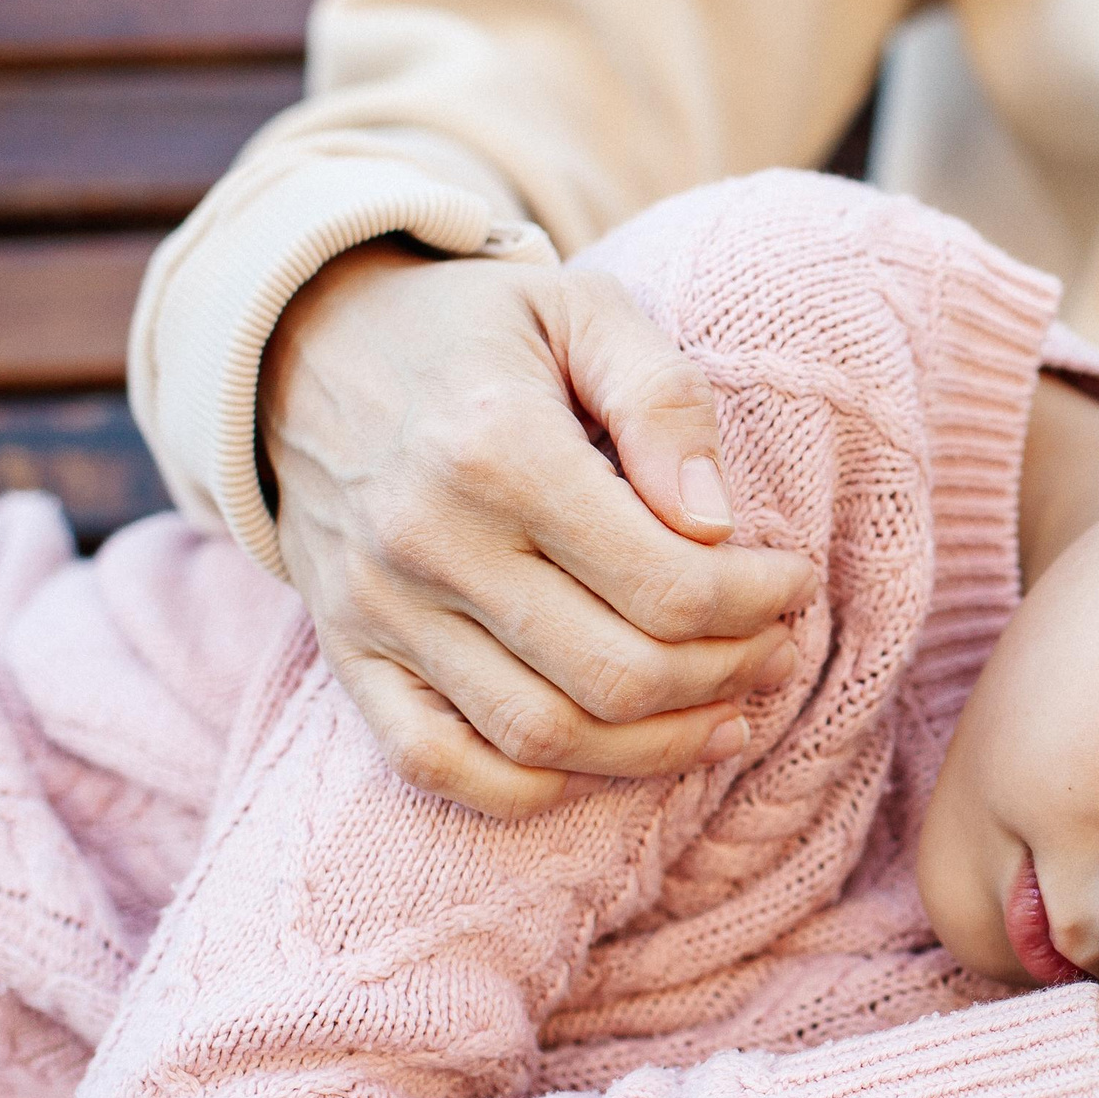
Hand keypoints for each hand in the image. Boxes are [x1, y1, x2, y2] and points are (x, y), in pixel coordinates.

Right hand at [260, 243, 818, 818]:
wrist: (304, 343)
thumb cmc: (476, 331)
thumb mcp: (585, 310)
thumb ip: (663, 400)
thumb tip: (719, 526)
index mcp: (495, 448)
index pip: (667, 583)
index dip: (759, 601)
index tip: (794, 581)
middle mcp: (427, 541)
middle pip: (618, 675)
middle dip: (726, 674)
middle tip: (774, 649)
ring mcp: (377, 611)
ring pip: (544, 739)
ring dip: (658, 746)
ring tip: (726, 711)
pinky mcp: (348, 656)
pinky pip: (440, 767)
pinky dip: (537, 787)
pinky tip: (613, 754)